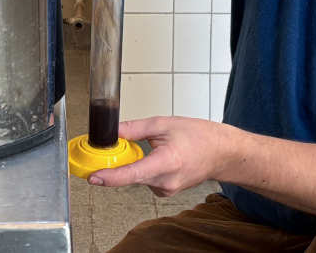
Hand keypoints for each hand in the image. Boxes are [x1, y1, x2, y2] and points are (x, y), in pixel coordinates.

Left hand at [88, 116, 229, 196]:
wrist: (221, 153)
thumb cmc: (200, 137)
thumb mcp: (164, 124)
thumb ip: (135, 129)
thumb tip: (113, 132)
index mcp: (167, 162)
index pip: (133, 174)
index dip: (110, 177)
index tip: (94, 177)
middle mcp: (166, 181)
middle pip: (131, 176)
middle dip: (121, 163)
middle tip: (123, 147)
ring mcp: (167, 189)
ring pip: (138, 177)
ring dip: (137, 164)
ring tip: (158, 148)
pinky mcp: (166, 191)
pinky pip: (146, 180)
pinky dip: (145, 169)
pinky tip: (160, 158)